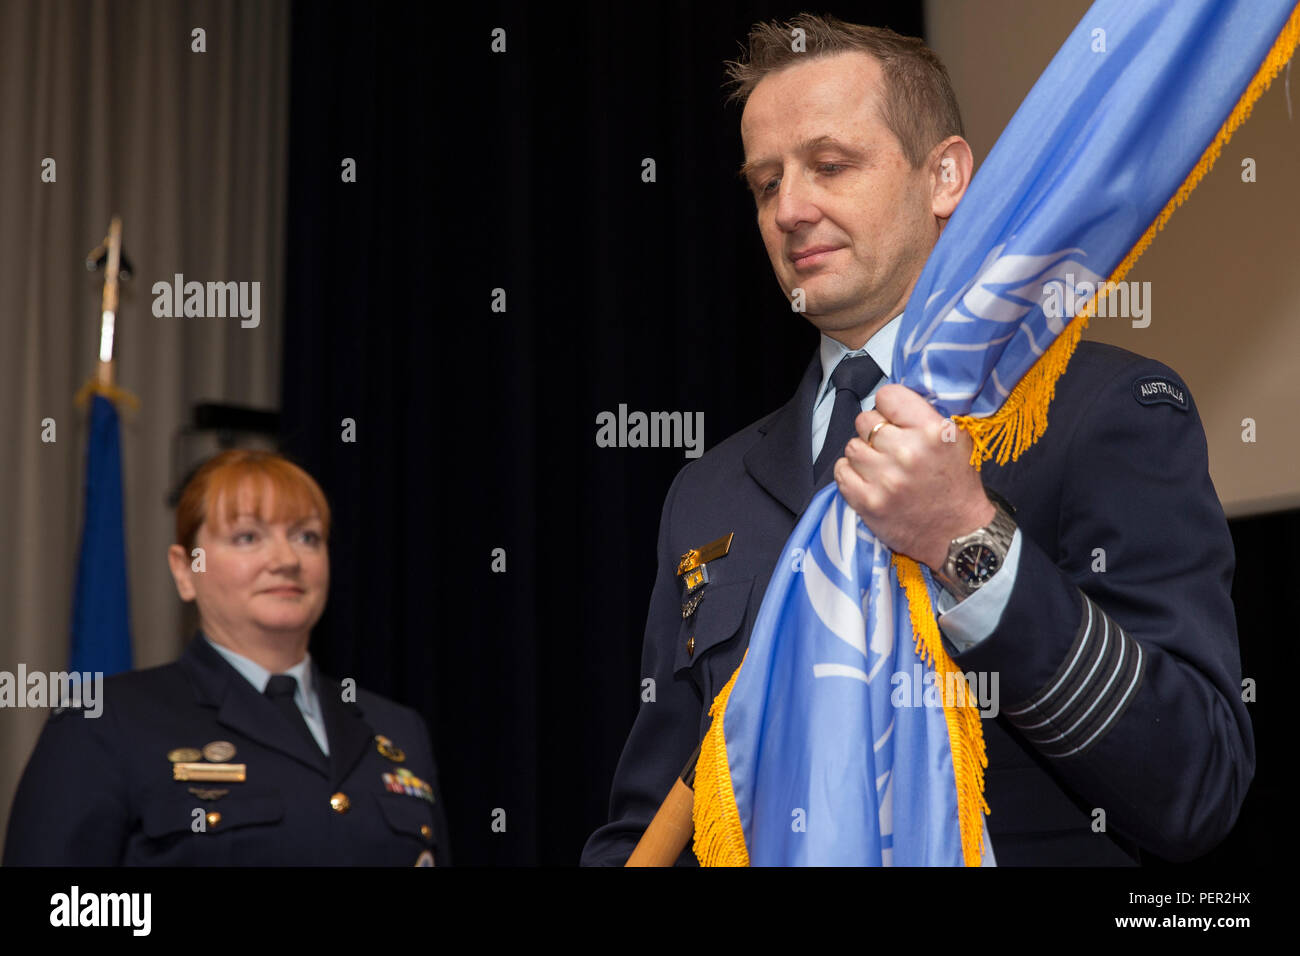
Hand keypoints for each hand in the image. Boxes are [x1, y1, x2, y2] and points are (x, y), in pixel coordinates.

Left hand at [833, 384, 994, 572]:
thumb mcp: (957, 439)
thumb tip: (892, 399)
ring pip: (852, 446)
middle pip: (866, 420)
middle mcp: (908, 453)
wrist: (958, 535)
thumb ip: (925, 415)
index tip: (894, 419)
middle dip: (875, 432)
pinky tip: (868, 479)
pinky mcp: (868, 502)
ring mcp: (885, 479)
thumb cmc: (956, 486)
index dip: (889, 406)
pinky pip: (841, 471)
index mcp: (932, 431)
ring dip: (863, 454)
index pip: (887, 395)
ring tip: (881, 466)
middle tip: (890, 448)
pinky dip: (850, 473)